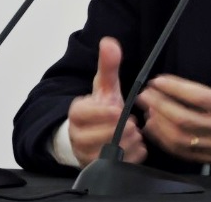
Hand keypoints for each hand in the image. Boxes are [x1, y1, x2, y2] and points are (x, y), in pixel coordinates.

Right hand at [67, 37, 146, 166]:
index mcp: (76, 114)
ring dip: (129, 140)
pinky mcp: (100, 169)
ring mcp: (86, 156)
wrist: (94, 135)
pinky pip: (122, 164)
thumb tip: (109, 41)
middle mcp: (76, 137)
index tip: (117, 109)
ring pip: (111, 152)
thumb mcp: (105, 86)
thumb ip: (108, 65)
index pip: (82, 114)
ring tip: (133, 131)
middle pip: (99, 135)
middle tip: (131, 121)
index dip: (101, 113)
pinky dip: (133, 154)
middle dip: (121, 127)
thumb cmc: (100, 108)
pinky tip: (134, 144)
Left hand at [137, 18, 210, 169]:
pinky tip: (157, 129)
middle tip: (145, 93)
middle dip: (160, 105)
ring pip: (180, 138)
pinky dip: (165, 141)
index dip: (176, 89)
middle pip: (184, 119)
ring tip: (148, 110)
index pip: (199, 98)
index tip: (159, 80)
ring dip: (160, 124)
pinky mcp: (210, 157)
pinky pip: (183, 153)